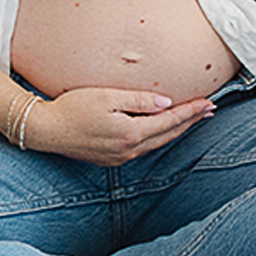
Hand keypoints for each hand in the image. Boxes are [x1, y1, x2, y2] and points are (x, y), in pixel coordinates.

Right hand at [24, 87, 213, 164]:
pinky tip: (161, 130)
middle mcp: (129, 149)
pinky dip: (158, 137)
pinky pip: (143, 148)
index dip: (190, 111)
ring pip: (157, 143)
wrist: (46, 130)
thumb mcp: (106, 96)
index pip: (169, 121)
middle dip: (190, 122)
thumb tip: (166, 103)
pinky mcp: (112, 159)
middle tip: (209, 110)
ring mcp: (121, 157)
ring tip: (191, 120)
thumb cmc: (72, 108)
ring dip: (176, 130)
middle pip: (168, 134)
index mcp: (131, 133)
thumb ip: (138, 100)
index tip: (208, 102)